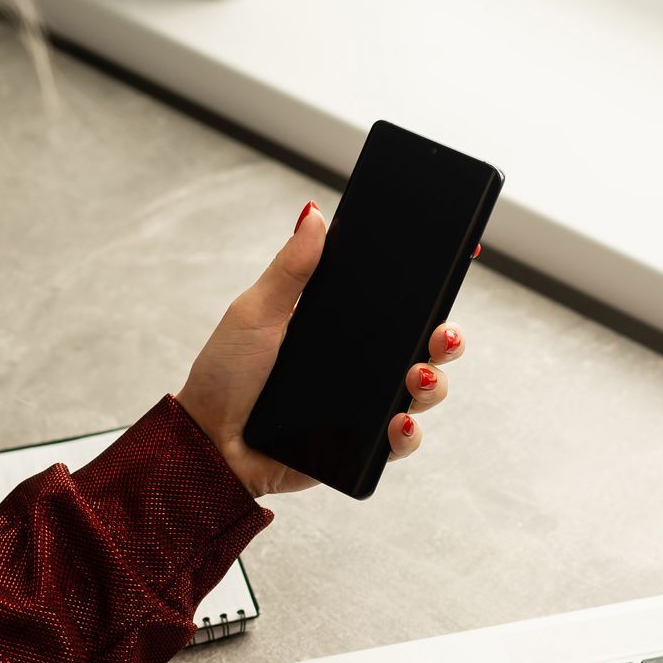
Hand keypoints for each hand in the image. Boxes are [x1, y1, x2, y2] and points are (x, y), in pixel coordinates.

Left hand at [175, 200, 467, 497]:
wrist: (208, 442)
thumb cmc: (225, 376)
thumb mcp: (255, 312)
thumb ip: (290, 268)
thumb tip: (314, 215)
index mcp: (340, 327)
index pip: (396, 306)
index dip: (427, 291)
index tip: (453, 265)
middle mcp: (359, 365)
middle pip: (422, 347)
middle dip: (446, 339)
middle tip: (442, 335)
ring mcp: (363, 407)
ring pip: (422, 394)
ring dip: (433, 385)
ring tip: (417, 379)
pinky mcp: (358, 447)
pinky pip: (399, 443)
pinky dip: (407, 435)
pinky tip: (399, 424)